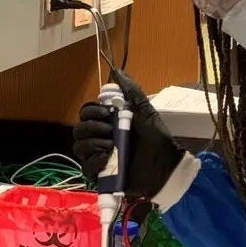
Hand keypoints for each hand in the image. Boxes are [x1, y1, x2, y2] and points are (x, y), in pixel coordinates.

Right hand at [73, 70, 184, 197]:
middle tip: (112, 131)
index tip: (106, 112)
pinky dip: (94, 161)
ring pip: (79, 147)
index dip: (92, 111)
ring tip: (112, 145)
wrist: (166, 167)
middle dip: (93, 127)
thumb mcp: (146, 113)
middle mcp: (101, 138)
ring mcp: (99, 157)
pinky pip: (85, 166)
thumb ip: (132, 92)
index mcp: (109, 123)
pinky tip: (107, 159)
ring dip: (93, 143)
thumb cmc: (158, 140)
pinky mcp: (100, 175)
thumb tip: (117, 71)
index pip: (86, 113)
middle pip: (79, 129)